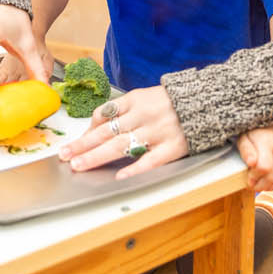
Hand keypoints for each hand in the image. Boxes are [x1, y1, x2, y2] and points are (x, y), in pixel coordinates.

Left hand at [58, 86, 187, 179]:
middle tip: (64, 156)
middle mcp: (143, 115)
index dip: (87, 130)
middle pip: (106, 132)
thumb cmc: (173, 101)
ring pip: (121, 145)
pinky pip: (150, 160)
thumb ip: (123, 109)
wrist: (208, 100)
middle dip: (83, 145)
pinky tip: (120, 177)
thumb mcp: (145, 96)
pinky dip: (134, 169)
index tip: (74, 143)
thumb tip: (97, 126)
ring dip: (97, 156)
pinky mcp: (172, 147)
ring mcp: (157, 132)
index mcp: (135, 100)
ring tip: (79, 165)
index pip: (104, 115)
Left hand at [236, 124, 272, 191]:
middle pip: (272, 176)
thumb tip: (251, 163)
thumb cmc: (254, 135)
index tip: (248, 179)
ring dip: (268, 187)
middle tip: (252, 185)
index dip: (255, 177)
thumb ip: (246, 151)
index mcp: (267, 141)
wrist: (270, 128)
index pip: (263, 167)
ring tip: (260, 185)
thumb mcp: (244, 139)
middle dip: (260, 185)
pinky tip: (268, 183)